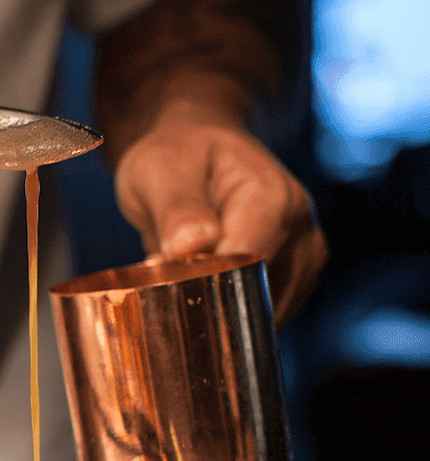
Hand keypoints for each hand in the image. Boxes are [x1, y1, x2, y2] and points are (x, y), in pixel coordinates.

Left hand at [112, 98, 326, 322]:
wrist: (196, 149)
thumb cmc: (177, 155)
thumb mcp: (158, 170)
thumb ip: (176, 209)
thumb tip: (191, 246)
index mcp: (271, 197)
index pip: (246, 265)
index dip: (202, 283)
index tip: (163, 278)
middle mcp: (299, 226)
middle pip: (256, 292)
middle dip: (208, 298)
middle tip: (166, 280)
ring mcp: (302, 252)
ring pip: (260, 310)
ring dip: (219, 307)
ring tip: (185, 276)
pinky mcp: (295, 273)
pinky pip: (262, 311)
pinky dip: (231, 309)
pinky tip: (207, 286)